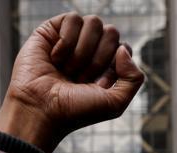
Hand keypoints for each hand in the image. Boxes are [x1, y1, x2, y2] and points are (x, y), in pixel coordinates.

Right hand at [0, 12, 144, 152]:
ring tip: (67, 70)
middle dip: (98, 59)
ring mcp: (71, 40)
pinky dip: (66, 41)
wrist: (41, 110)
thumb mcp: (116, 103)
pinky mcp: (51, 31)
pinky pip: (73, 18)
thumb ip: (134, 78)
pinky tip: (55, 58)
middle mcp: (90, 51)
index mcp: (107, 67)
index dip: (115, 64)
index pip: (124, 48)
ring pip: (94, 22)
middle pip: (112, 32)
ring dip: (82, 51)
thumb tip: (123, 49)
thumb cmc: (75, 111)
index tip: (99, 84)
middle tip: (81, 78)